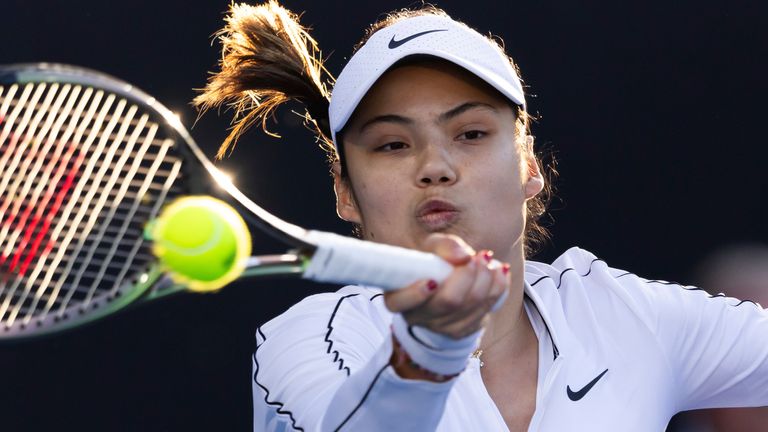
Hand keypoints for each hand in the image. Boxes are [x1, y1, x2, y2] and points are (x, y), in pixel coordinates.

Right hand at [384, 233, 509, 338]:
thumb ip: (445, 246)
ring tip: (486, 259)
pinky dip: (498, 287)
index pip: (400, 302)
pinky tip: (497, 271)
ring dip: (487, 278)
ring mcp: (441, 328)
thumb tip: (464, 256)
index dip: (415, 295)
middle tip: (476, 256)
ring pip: (472, 306)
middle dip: (468, 275)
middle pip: (449, 302)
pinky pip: (487, 310)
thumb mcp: (433, 247)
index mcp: (398, 296)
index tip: (432, 281)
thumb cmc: (433, 263)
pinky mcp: (463, 331)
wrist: (446, 283)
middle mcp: (417, 317)